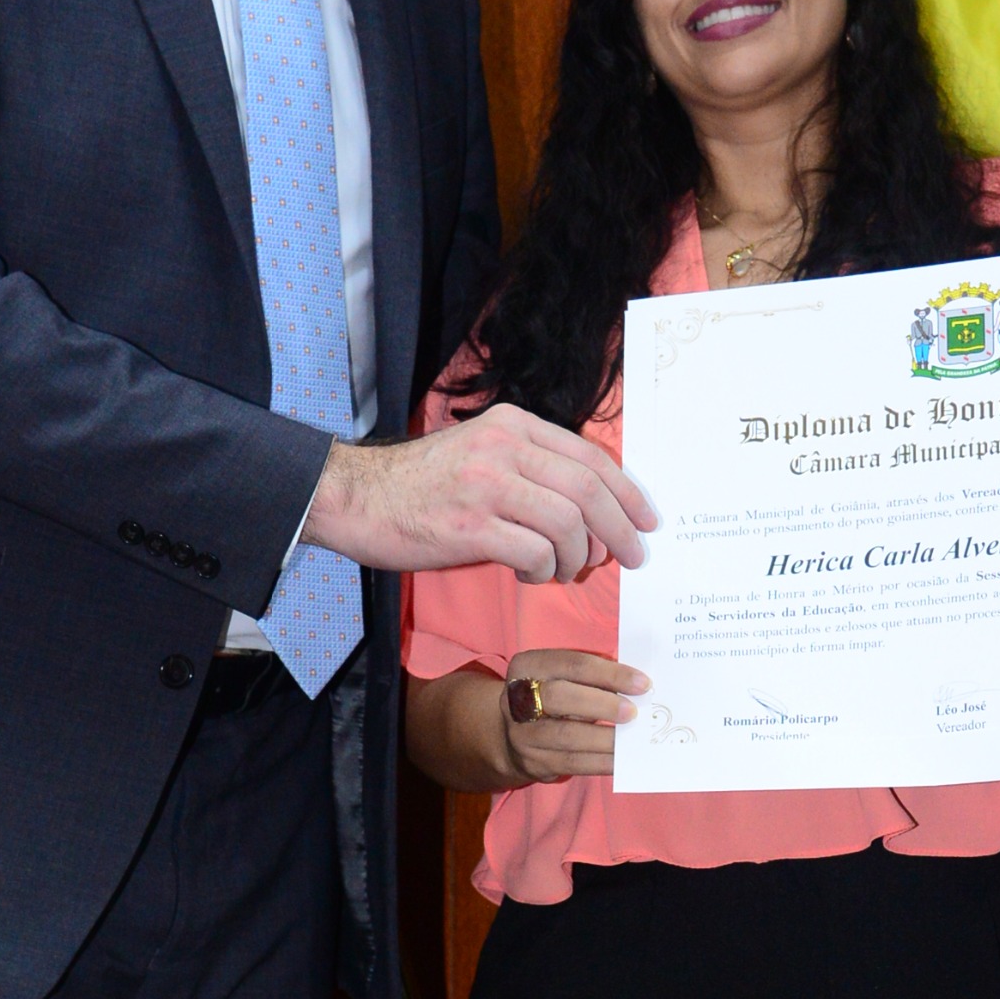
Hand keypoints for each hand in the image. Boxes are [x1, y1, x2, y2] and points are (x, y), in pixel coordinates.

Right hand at [306, 408, 656, 582]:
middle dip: (619, 530)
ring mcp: (486, 485)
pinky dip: (544, 570)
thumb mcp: (480, 455)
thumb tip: (588, 514)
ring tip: (565, 570)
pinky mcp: (469, 526)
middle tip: (630, 558)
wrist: (354, 498)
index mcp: (512, 425)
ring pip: (567, 524)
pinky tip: (531, 573)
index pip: (591, 457)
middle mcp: (503, 447)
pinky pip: (534, 553)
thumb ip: (530, 470)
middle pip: (589, 490)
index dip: (628, 492)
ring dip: (577, 557)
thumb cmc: (419, 486)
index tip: (645, 520)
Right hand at [495, 650, 646, 783]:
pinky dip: (601, 761)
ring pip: (566, 735)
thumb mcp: (561, 677)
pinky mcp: (534, 762)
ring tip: (631, 737)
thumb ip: (592, 677)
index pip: (572, 664)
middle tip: (633, 712)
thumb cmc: (553, 698)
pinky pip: (573, 763)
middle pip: (560, 697)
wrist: (514, 736)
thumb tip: (637, 686)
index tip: (642, 683)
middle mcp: (517, 699)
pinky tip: (621, 758)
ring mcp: (523, 734)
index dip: (610, 673)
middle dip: (602, 704)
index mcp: (527, 667)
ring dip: (604, 737)